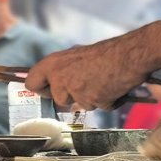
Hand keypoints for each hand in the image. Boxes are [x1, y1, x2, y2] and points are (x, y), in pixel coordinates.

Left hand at [23, 38, 150, 109]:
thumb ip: (64, 70)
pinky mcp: (91, 102)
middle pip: (58, 99)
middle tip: (86, 83)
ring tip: (102, 82)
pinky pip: (96, 107)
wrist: (128, 56)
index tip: (47, 89)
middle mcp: (60, 78)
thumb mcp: (77, 56)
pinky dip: (105, 102)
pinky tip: (112, 88)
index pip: (32, 82)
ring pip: (78, 104)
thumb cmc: (106, 52)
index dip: (40, 88)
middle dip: (71, 97)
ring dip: (90, 98)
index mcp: (53, 63)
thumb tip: (58, 81)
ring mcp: (75, 92)